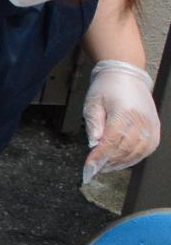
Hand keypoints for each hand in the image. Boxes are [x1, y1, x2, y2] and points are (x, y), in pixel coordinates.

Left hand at [82, 59, 158, 182]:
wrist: (127, 76)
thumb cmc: (108, 88)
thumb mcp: (92, 103)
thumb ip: (93, 124)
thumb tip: (93, 143)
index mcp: (123, 113)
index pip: (110, 141)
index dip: (99, 157)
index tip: (89, 166)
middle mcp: (140, 121)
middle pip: (124, 149)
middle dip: (108, 162)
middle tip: (95, 169)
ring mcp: (150, 125)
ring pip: (137, 152)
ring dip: (121, 163)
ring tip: (106, 167)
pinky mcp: (155, 128)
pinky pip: (148, 149)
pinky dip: (135, 158)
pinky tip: (123, 161)